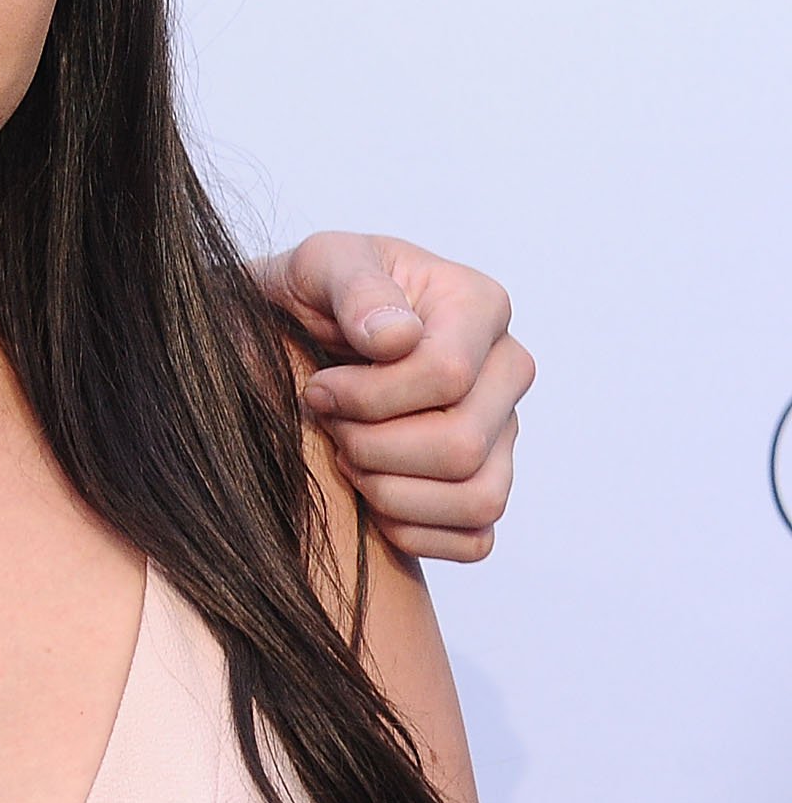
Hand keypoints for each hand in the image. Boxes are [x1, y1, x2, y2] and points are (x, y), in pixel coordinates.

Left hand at [251, 232, 532, 562]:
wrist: (295, 333)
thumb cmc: (313, 293)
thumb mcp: (320, 263)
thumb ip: (356, 287)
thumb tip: (396, 339)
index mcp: (478, 305)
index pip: (447, 376)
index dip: (368, 395)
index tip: (318, 387)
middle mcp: (507, 369)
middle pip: (461, 446)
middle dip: (372, 445)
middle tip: (329, 424)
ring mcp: (505, 431)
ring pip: (477, 499)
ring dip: (389, 491)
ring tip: (346, 455)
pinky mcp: (488, 482)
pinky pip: (474, 539)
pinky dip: (412, 531)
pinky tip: (368, 492)